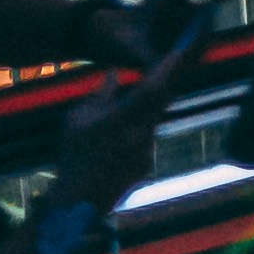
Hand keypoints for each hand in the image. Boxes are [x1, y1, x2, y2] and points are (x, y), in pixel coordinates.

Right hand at [28, 60, 168, 253]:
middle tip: (180, 55)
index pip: (152, 88)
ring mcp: (146, 151)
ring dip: (149, 107)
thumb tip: (113, 72)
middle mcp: (140, 135)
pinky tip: (122, 136)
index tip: (181, 49)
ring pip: (154, 118)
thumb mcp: (77, 120)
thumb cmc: (72, 157)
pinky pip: (147, 137)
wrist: (76, 204)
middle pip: (162, 99)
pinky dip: (140, 129)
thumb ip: (100, 94)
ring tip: (132, 104)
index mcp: (122, 120)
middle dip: (171, 77)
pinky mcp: (146, 164)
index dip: (168, 67)